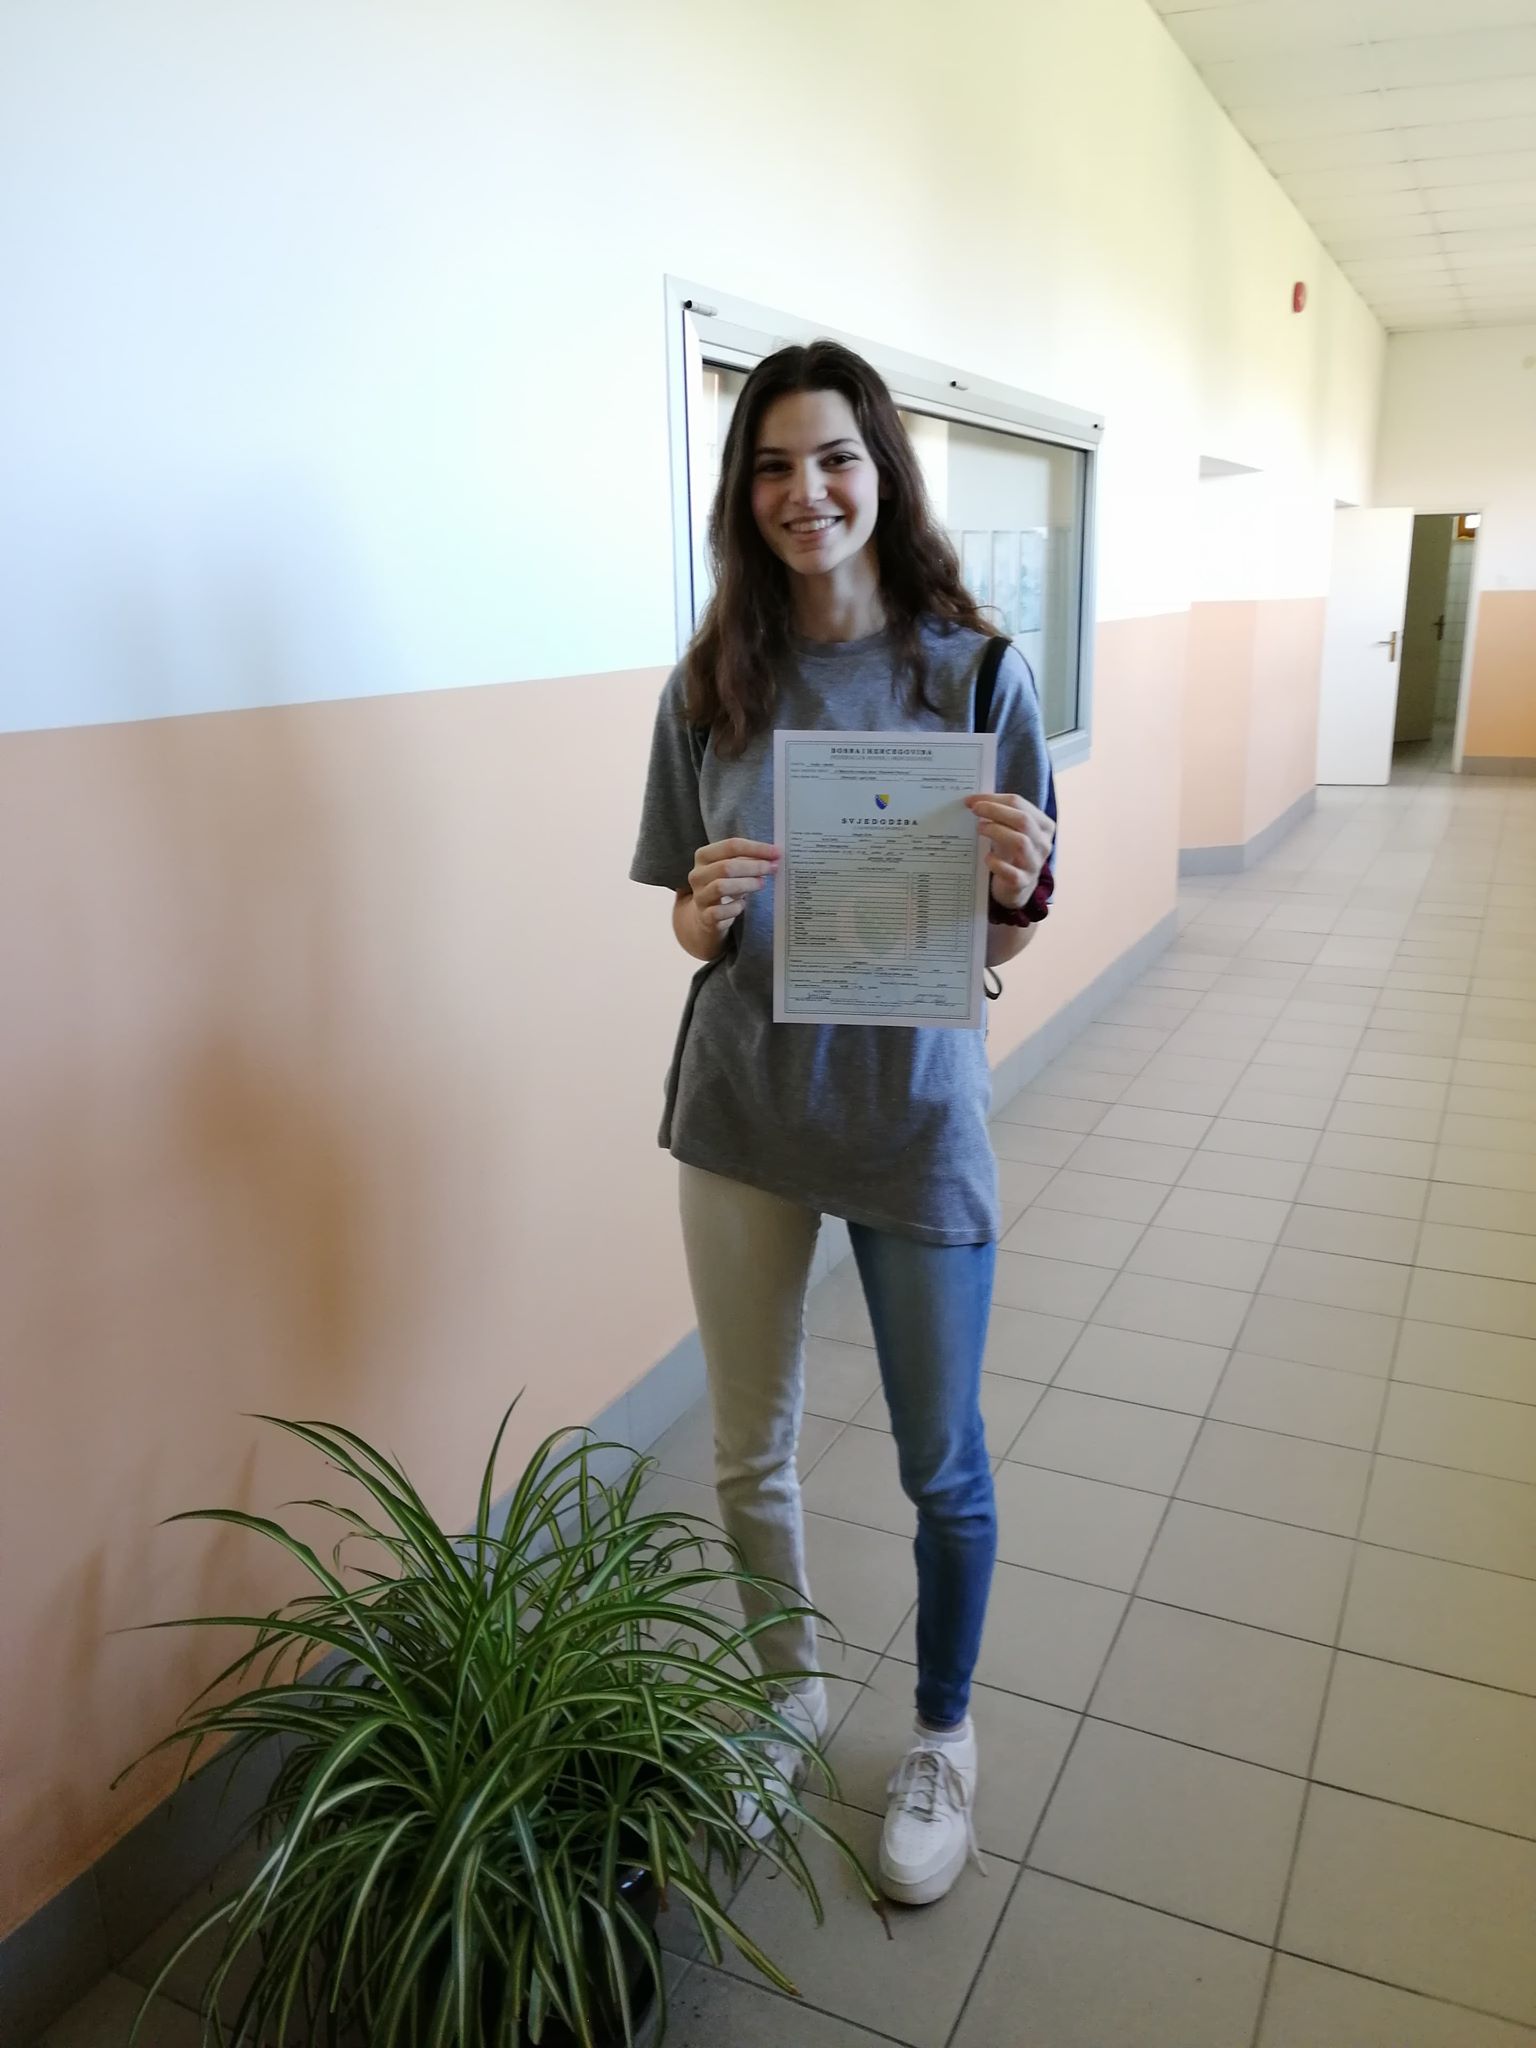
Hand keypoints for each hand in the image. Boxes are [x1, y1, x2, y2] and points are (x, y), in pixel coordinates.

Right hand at [685, 836, 780, 936]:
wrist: (706, 915)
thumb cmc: (723, 885)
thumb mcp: (731, 868)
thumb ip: (748, 860)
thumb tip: (772, 855)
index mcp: (703, 856)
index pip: (730, 846)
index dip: (755, 848)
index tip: (775, 852)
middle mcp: (698, 875)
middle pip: (726, 866)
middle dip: (754, 867)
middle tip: (772, 868)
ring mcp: (700, 896)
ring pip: (721, 887)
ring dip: (747, 884)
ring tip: (761, 884)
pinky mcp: (705, 916)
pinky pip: (721, 911)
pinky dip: (736, 907)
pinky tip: (743, 905)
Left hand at [966, 794, 1053, 909]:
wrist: (1017, 886)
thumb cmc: (1011, 852)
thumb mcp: (1012, 831)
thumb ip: (1000, 815)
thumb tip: (972, 800)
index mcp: (1043, 826)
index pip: (1020, 804)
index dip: (994, 799)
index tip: (972, 800)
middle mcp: (1043, 844)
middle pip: (1023, 820)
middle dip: (995, 811)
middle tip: (975, 810)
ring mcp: (1034, 864)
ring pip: (1020, 842)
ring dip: (996, 831)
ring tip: (980, 828)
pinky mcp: (1022, 883)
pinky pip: (1010, 872)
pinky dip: (996, 863)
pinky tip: (986, 858)